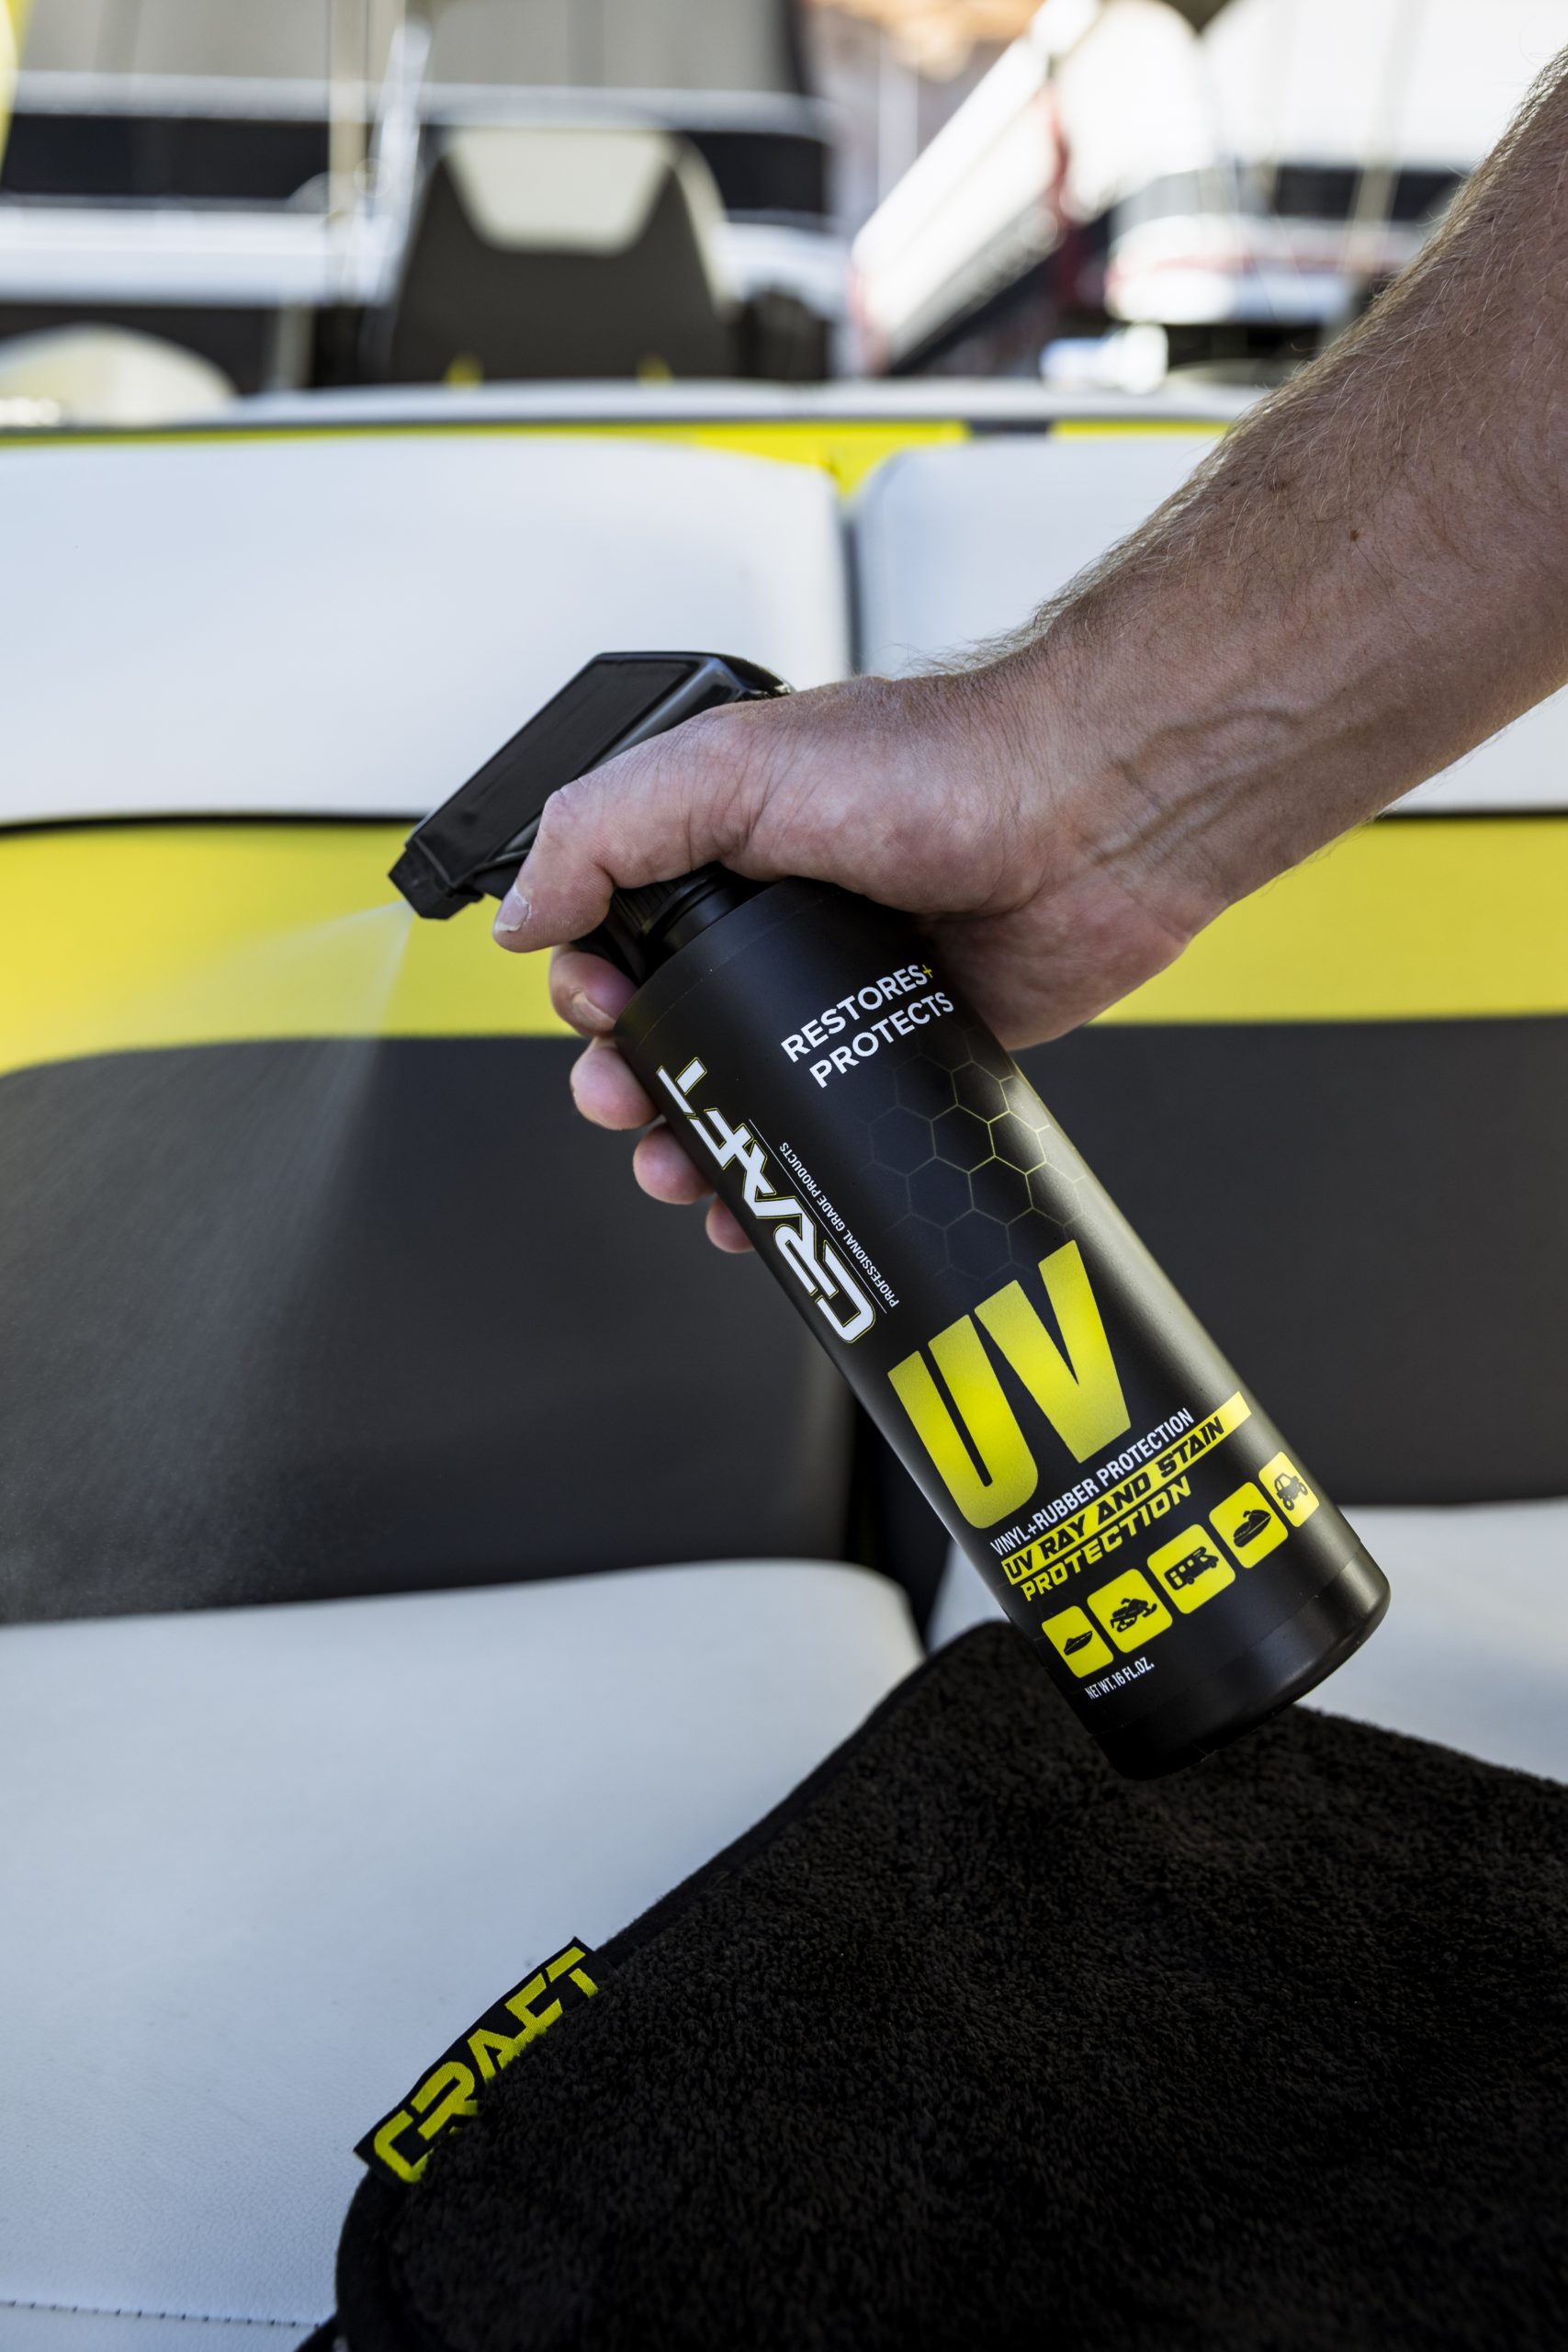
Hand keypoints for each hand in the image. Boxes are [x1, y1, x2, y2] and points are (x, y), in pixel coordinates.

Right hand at [491, 662, 1218, 1249]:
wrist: (1094, 817)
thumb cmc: (943, 764)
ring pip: (742, 1088)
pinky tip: (758, 1202)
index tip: (599, 1015)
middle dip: (631, 1080)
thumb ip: (604, 828)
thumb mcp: (729, 767)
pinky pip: (827, 1127)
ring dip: (694, 1141)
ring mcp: (842, 987)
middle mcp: (781, 914)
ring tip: (680, 1169)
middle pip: (669, 1025)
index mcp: (726, 839)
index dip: (591, 985)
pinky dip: (784, 1172)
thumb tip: (520, 914)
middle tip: (626, 1105)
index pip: (618, 929)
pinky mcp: (904, 1044)